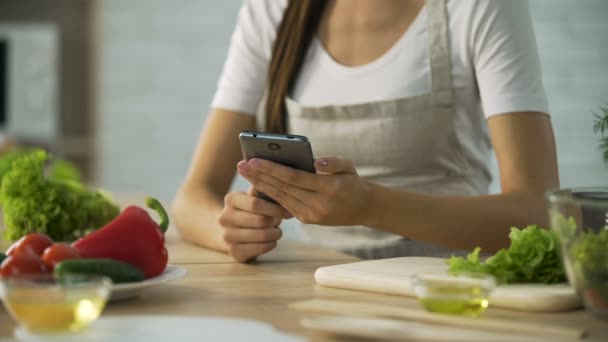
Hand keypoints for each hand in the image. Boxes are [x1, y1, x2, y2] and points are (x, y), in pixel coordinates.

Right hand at [218, 187, 285, 261]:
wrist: (229, 230)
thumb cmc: (249, 211)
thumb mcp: (253, 198)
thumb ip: (266, 194)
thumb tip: (288, 201)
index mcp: (231, 199)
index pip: (256, 204)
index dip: (274, 209)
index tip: (284, 211)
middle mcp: (225, 217)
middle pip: (261, 221)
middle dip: (275, 221)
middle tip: (279, 221)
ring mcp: (227, 236)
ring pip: (262, 235)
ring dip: (276, 233)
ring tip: (277, 231)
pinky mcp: (234, 251)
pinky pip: (260, 248)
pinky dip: (271, 244)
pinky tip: (271, 240)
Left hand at [237, 157, 371, 226]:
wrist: (365, 208)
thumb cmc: (354, 182)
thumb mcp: (349, 166)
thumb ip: (333, 162)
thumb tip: (314, 162)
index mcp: (329, 188)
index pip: (294, 178)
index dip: (272, 170)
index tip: (254, 160)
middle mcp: (318, 205)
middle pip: (283, 189)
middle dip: (260, 177)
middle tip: (241, 165)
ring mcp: (312, 215)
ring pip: (281, 199)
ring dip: (261, 186)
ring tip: (245, 173)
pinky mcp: (308, 220)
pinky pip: (285, 206)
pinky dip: (271, 195)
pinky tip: (258, 185)